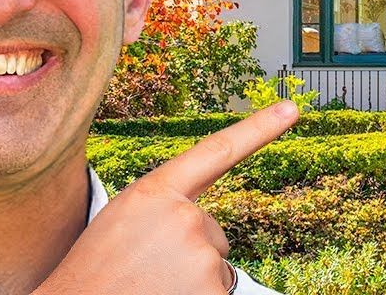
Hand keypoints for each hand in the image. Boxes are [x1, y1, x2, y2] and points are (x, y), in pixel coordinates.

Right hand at [33, 100, 299, 294]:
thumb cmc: (93, 274)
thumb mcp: (122, 223)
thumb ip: (165, 211)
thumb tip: (198, 228)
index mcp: (155, 192)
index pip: (217, 152)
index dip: (260, 129)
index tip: (292, 109)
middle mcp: (184, 217)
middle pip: (211, 231)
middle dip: (187, 252)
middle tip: (144, 270)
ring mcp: (201, 255)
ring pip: (213, 266)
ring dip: (188, 280)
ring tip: (147, 287)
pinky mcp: (212, 290)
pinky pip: (216, 292)